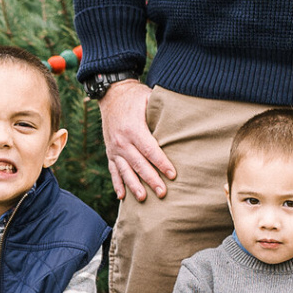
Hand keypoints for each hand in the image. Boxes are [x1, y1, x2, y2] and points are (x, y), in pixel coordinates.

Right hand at [100, 79, 176, 201]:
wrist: (111, 94)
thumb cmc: (135, 97)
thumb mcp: (149, 98)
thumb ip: (161, 111)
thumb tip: (183, 115)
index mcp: (133, 129)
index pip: (150, 150)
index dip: (162, 163)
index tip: (173, 175)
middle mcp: (122, 141)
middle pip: (139, 164)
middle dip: (151, 179)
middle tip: (163, 193)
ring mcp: (114, 148)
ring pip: (125, 170)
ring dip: (134, 186)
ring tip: (143, 198)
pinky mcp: (109, 152)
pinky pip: (113, 170)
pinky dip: (117, 183)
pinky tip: (122, 197)